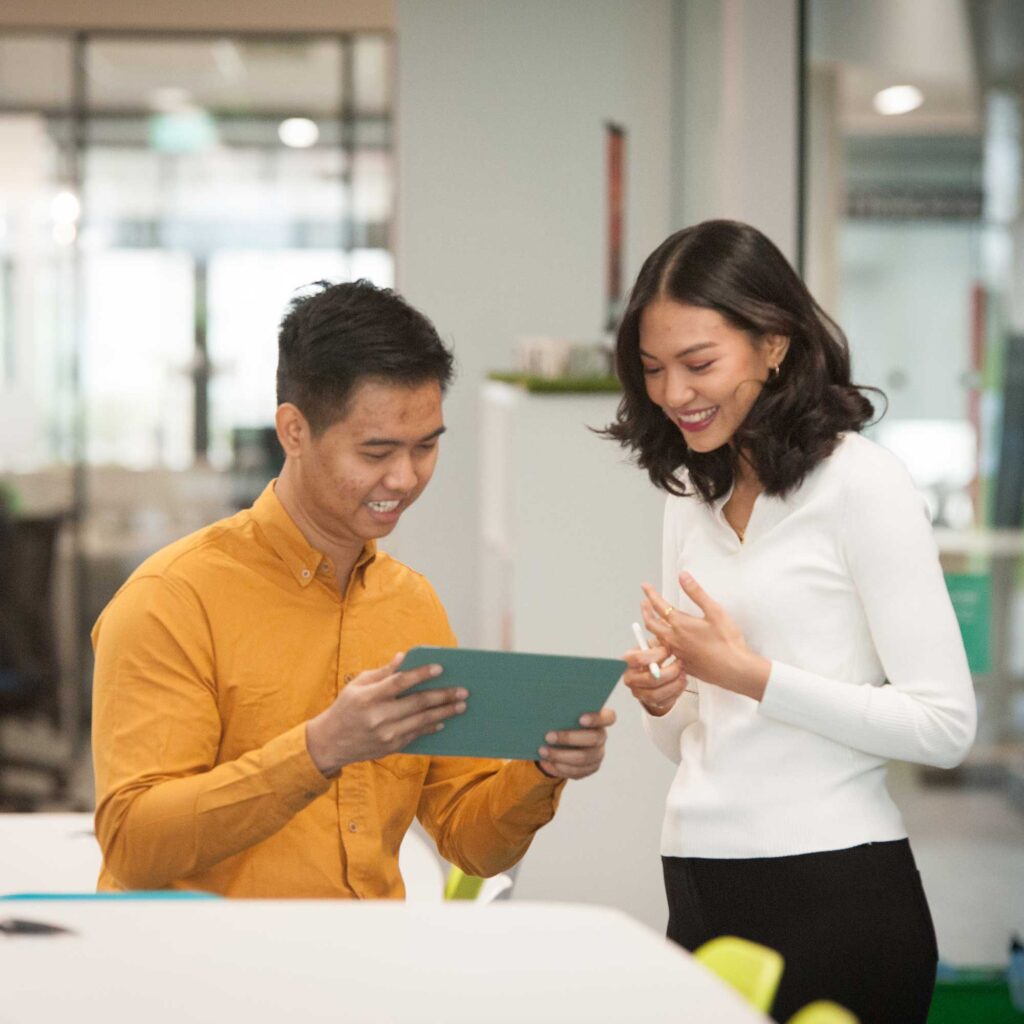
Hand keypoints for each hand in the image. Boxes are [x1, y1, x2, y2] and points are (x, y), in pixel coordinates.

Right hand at [305, 652, 467, 776]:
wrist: (329, 743)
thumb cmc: (345, 707)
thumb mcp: (358, 685)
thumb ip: (382, 673)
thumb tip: (404, 658)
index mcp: (368, 697)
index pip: (399, 682)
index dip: (421, 674)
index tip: (440, 668)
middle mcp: (378, 716)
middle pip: (417, 703)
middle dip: (442, 696)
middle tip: (463, 690)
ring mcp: (385, 734)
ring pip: (421, 721)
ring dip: (444, 713)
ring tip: (461, 705)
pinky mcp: (390, 747)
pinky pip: (416, 735)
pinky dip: (430, 727)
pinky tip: (443, 721)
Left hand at [536, 707, 616, 780]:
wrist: (562, 741)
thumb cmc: (562, 720)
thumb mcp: (563, 713)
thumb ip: (562, 711)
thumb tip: (547, 708)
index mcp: (601, 719)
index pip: (609, 717)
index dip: (597, 719)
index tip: (581, 718)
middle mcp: (602, 737)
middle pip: (593, 739)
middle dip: (569, 738)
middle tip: (548, 736)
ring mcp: (598, 754)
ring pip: (583, 758)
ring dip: (560, 756)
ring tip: (542, 751)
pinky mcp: (590, 768)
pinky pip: (577, 772)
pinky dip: (559, 767)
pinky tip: (546, 762)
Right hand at [622, 641, 686, 716]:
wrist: (655, 672)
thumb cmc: (654, 656)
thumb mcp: (655, 644)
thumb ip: (660, 642)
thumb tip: (668, 642)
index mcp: (627, 661)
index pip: (636, 659)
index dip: (654, 655)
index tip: (667, 651)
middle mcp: (630, 679)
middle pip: (649, 679)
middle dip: (669, 672)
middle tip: (680, 664)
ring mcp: (639, 693)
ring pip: (656, 694)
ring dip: (674, 684)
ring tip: (682, 673)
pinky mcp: (650, 703)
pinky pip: (664, 702)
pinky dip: (676, 692)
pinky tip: (681, 681)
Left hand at [641, 573, 769, 700]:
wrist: (735, 670)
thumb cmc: (728, 642)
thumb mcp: (714, 611)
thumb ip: (696, 593)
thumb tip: (683, 576)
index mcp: (680, 624)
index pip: (659, 605)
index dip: (650, 594)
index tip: (645, 587)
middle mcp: (674, 640)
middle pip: (651, 624)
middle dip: (646, 611)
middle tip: (644, 603)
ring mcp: (678, 654)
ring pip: (657, 639)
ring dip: (653, 628)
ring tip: (653, 621)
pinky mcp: (683, 665)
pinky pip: (667, 653)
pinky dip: (662, 644)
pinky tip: (668, 644)